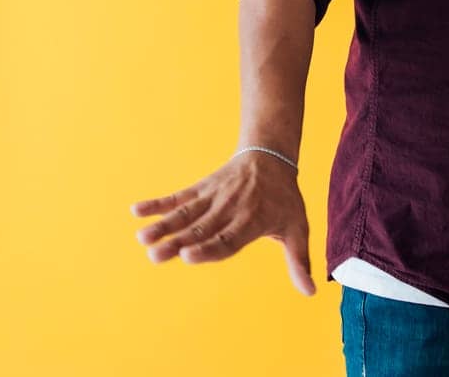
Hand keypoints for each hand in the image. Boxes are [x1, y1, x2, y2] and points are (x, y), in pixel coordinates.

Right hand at [131, 151, 315, 295]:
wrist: (271, 157)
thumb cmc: (284, 199)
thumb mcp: (297, 228)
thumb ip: (299, 261)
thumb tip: (311, 292)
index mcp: (251, 222)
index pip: (227, 239)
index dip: (207, 249)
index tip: (187, 257)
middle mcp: (229, 209)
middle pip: (200, 229)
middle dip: (177, 242)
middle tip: (154, 254)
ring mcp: (213, 197)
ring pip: (186, 213)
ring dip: (163, 225)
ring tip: (142, 237)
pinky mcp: (202, 188)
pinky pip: (179, 196)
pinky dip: (158, 203)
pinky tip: (137, 210)